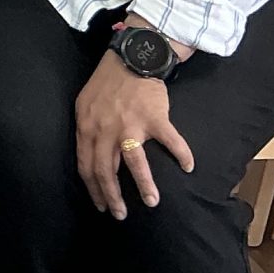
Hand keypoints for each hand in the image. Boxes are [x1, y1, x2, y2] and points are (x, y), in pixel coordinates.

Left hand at [73, 50, 194, 218]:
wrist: (130, 58)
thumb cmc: (107, 83)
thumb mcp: (85, 105)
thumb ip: (88, 130)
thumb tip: (89, 156)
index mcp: (87, 127)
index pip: (86, 165)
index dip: (93, 189)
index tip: (99, 205)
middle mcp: (106, 129)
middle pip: (105, 170)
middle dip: (112, 197)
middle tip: (120, 214)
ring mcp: (130, 124)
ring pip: (134, 162)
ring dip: (144, 185)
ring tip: (152, 202)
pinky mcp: (154, 117)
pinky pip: (170, 141)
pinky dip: (181, 154)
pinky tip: (188, 167)